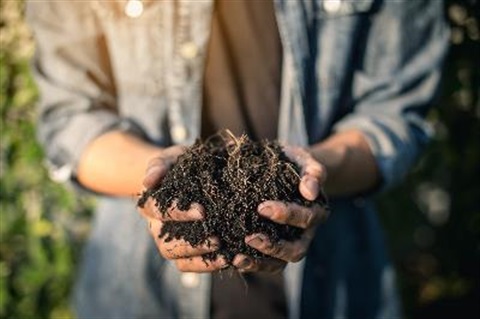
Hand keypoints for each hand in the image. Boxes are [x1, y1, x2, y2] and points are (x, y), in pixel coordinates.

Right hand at [138, 145, 227, 271]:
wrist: (189, 175)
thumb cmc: (180, 165)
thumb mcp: (171, 158)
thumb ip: (160, 165)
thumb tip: (148, 181)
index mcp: (150, 204)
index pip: (157, 211)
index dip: (178, 213)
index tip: (202, 211)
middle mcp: (156, 227)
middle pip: (166, 243)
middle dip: (191, 243)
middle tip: (216, 238)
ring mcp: (170, 241)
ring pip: (176, 258)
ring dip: (200, 257)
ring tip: (224, 252)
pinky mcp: (185, 252)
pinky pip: (189, 265)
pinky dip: (207, 265)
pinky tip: (228, 259)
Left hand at [233, 145, 327, 272]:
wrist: (284, 167)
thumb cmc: (293, 162)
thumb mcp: (303, 160)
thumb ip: (312, 171)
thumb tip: (310, 191)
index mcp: (316, 212)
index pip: (305, 218)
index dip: (286, 215)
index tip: (262, 207)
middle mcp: (305, 233)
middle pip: (296, 250)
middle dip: (273, 246)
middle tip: (250, 237)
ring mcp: (289, 244)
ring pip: (280, 264)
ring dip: (259, 263)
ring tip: (237, 258)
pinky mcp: (272, 249)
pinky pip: (264, 264)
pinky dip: (250, 264)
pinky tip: (231, 259)